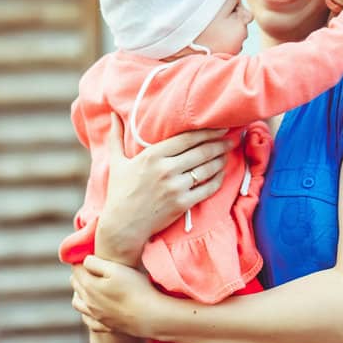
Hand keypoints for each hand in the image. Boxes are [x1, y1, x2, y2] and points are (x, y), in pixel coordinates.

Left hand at [71, 256, 163, 337]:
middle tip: (90, 266)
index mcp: (89, 286)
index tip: (90, 254)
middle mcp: (88, 302)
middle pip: (76, 284)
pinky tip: (93, 308)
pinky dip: (86, 312)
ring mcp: (95, 316)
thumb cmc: (135, 289)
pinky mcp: (104, 326)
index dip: (81, 260)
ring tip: (88, 285)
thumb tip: (84, 261)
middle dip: (80, 274)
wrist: (149, 316)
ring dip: (79, 292)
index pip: (76, 270)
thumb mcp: (116, 269)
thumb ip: (96, 263)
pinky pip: (87, 319)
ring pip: (77, 303)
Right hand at [95, 113, 232, 263]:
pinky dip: (217, 180)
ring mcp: (175, 187)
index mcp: (152, 156)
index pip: (187, 138)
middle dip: (219, 144)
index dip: (207, 132)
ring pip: (206, 169)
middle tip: (230, 139)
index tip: (220, 127)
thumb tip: (113, 115)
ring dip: (220, 160)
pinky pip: (207, 189)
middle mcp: (166, 169)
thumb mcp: (116, 162)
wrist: (122, 227)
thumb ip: (116, 137)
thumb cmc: (119, 193)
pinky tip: (221, 174)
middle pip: (200, 152)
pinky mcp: (182, 204)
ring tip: (227, 154)